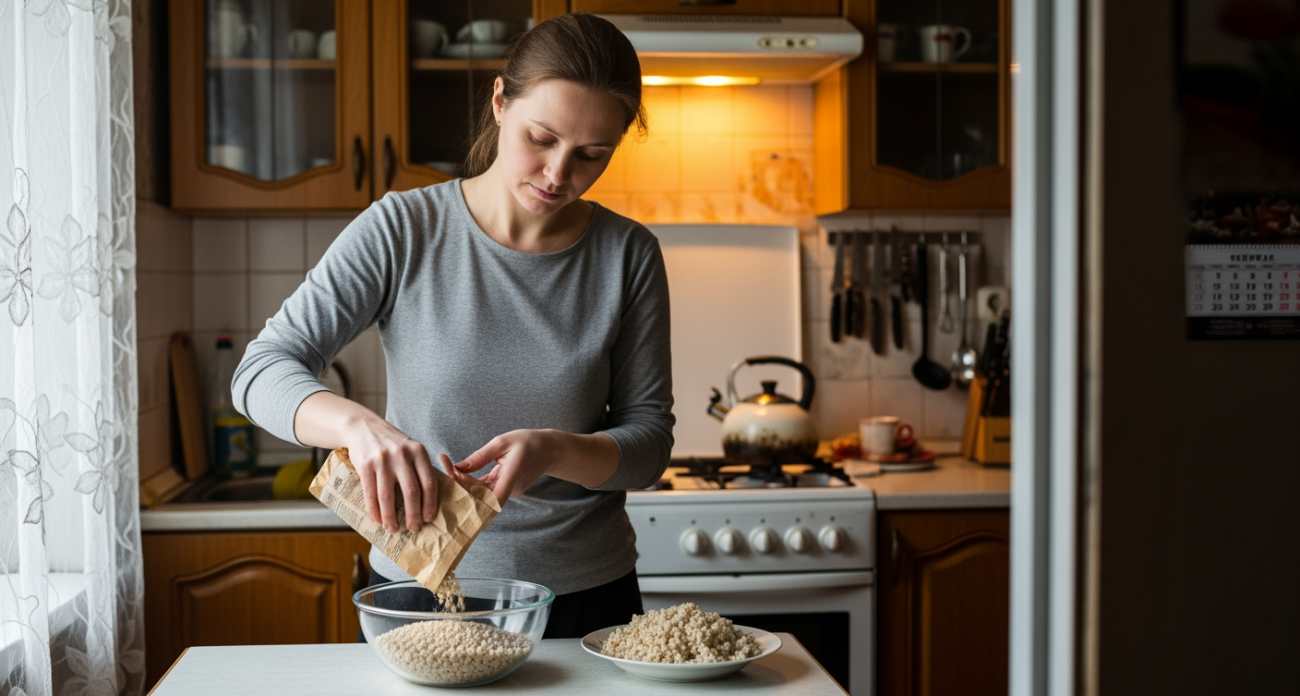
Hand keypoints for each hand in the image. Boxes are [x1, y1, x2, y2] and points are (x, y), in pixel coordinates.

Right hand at [339, 412, 439, 534]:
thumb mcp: (409, 449)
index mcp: (418, 452)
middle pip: (411, 492)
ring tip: (393, 529)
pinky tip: (377, 520)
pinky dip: (374, 510)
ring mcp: (383, 460)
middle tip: (414, 528)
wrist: (362, 426)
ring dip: (391, 517)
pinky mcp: (365, 466)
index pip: (429, 482)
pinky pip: (371, 493)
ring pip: (388, 496)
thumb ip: (418, 468)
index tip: (429, 518)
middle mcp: (402, 455)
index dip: (430, 503)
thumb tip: (426, 501)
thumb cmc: (390, 443)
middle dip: (413, 515)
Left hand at [453, 429, 561, 503]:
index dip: (470, 495)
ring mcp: (509, 492)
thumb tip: (458, 468)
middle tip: (445, 466)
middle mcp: (510, 489)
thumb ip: (480, 456)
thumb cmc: (528, 442)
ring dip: (464, 484)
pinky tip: (460, 473)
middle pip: (480, 496)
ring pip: (481, 494)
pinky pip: (486, 490)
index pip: (490, 499)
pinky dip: (472, 483)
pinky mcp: (506, 490)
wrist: (549, 450)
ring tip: (448, 467)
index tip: (454, 477)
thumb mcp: (502, 442)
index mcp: (512, 476)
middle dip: (460, 484)